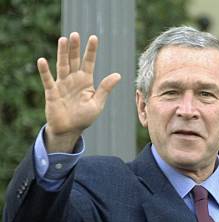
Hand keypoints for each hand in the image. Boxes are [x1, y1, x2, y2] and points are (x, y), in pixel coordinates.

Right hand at [37, 32, 120, 151]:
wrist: (69, 130)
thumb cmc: (84, 118)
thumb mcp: (97, 104)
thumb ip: (105, 89)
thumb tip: (118, 75)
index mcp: (86, 81)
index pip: (88, 62)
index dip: (91, 51)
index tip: (94, 38)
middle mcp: (73, 79)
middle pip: (74, 60)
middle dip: (75, 48)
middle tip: (75, 35)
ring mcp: (62, 84)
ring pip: (62, 65)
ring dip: (62, 53)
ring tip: (63, 40)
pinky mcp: (52, 92)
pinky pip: (48, 80)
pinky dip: (44, 71)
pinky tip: (42, 61)